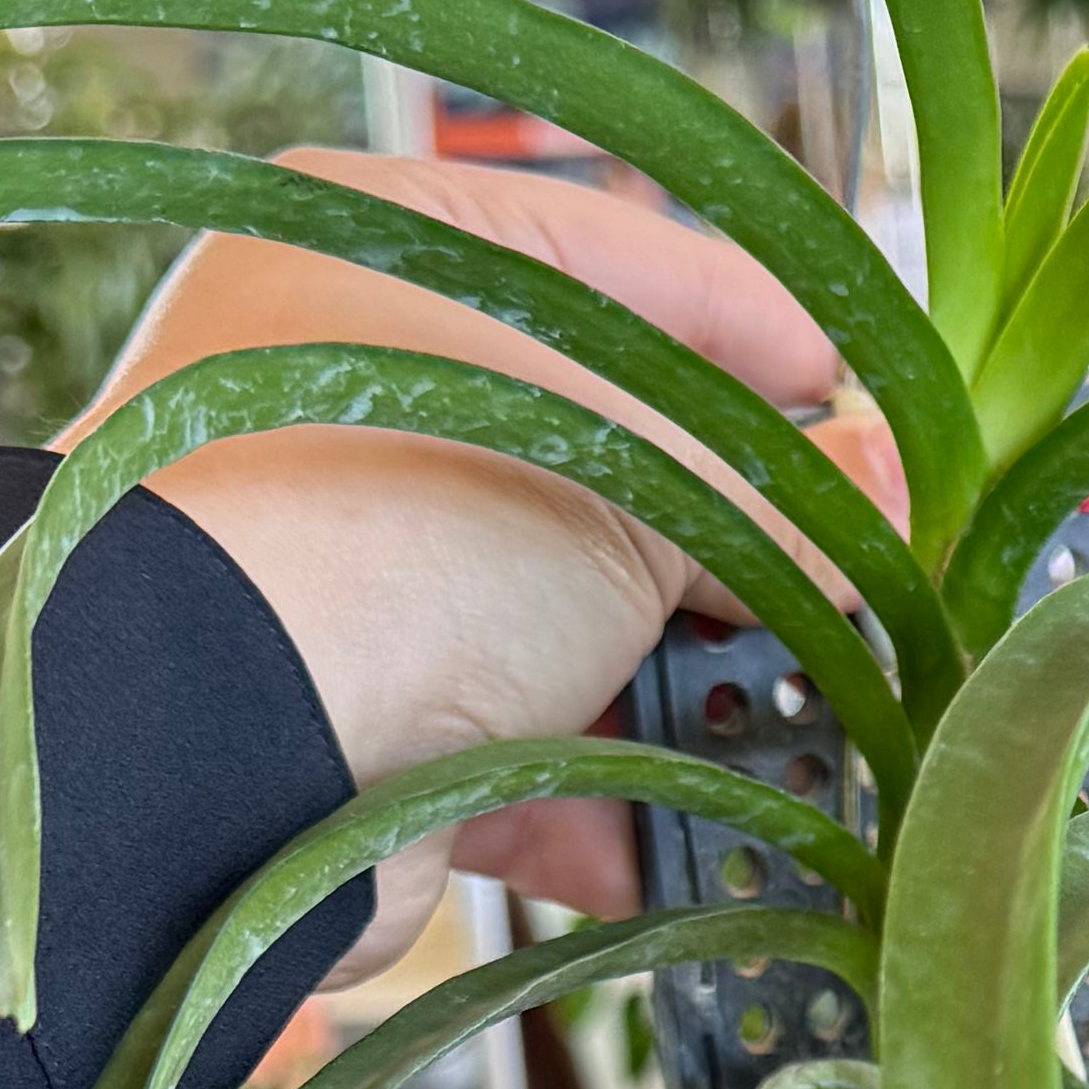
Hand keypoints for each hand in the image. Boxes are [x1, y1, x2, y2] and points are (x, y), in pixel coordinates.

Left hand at [71, 147, 884, 969]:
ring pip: (576, 622)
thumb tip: (888, 494)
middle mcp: (353, 391)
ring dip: (696, 692)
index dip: (770, 346)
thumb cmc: (402, 532)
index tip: (876, 425)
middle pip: (610, 460)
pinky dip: (619, 801)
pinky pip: (524, 755)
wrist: (200, 753)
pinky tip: (708, 837)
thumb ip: (777, 494)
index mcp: (392, 251)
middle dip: (743, 554)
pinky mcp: (350, 727)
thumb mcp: (637, 477)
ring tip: (799, 733)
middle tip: (857, 599)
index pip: (631, 263)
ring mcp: (350, 569)